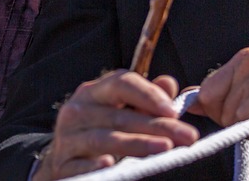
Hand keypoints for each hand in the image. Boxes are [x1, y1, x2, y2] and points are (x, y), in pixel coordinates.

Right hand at [35, 70, 198, 180]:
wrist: (64, 161)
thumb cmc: (99, 131)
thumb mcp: (120, 111)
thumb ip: (146, 98)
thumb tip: (169, 83)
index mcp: (93, 92)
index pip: (122, 83)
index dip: (149, 94)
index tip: (175, 111)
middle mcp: (77, 110)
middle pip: (120, 115)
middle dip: (157, 125)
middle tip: (186, 136)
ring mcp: (67, 137)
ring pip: (105, 139)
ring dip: (137, 143)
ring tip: (165, 148)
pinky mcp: (62, 164)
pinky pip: (79, 165)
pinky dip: (94, 165)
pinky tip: (111, 165)